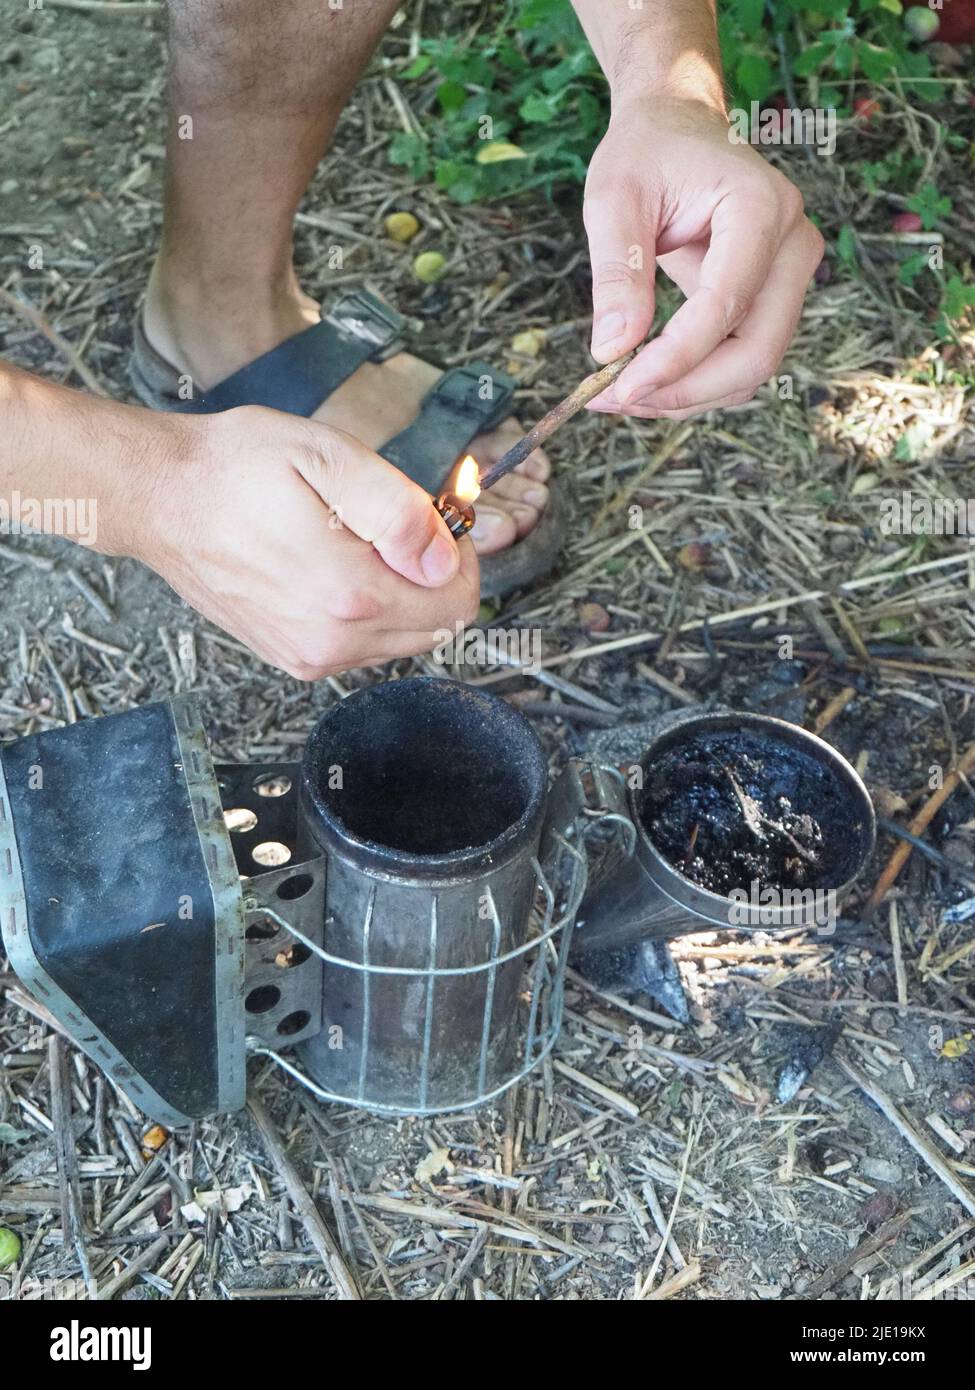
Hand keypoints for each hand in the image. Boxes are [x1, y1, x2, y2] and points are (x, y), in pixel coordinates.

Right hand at [132, 406, 478, 679]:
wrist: (160, 498)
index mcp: (348, 593)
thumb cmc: (234, 468)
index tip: (433, 520)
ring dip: (401, 595)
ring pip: (402, 640)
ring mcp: (309, 656)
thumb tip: (445, 559)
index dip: (459, 556)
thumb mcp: (327, 457)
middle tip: (393, 526)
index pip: (458, 602)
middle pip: (436, 627)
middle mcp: (330, 639)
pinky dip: (367, 612)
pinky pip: (362, 647)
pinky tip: (332, 566)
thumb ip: (397, 511)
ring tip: (356, 541)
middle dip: (433, 576)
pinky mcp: (291, 658)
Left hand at [583, 96, 823, 417]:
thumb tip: (611, 351)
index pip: (726, 306)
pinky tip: (644, 378)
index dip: (675, 359)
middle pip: (756, 353)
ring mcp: (790, 276)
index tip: (617, 387)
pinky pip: (740, 359)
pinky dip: (693, 382)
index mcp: (762, 207)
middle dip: (684, 391)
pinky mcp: (773, 299)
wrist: (677, 127)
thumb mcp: (613, 199)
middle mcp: (793, 245)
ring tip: (618, 393)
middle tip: (614, 400)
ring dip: (686, 396)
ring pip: (751, 369)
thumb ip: (616, 273)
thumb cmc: (646, 152)